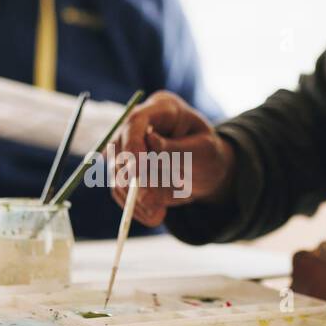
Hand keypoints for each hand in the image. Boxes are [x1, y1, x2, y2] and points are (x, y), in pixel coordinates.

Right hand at [109, 91, 235, 226]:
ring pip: (116, 171)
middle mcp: (139, 125)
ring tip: (158, 214)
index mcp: (162, 109)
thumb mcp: (204, 152)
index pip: (136, 120)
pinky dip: (133, 207)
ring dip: (133, 197)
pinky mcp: (125, 170)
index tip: (137, 170)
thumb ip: (178, 149)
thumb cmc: (209, 155)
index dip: (132, 143)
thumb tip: (150, 141)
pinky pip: (120, 190)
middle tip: (151, 201)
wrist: (206, 172)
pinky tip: (154, 216)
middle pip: (120, 147)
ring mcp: (128, 147)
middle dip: (133, 178)